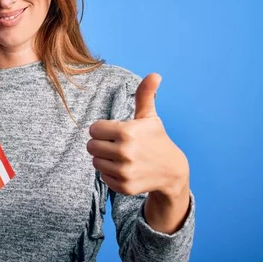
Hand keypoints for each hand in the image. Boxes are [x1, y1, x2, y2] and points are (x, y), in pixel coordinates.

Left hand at [87, 73, 188, 198]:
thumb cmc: (156, 139)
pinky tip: (124, 168)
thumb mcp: (149, 117)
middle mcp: (125, 152)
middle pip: (91, 146)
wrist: (172, 171)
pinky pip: (103, 176)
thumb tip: (154, 74)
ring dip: (104, 158)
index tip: (114, 131)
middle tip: (115, 144)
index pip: (94, 129)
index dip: (102, 129)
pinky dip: (110, 173)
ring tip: (120, 156)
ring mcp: (125, 171)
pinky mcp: (124, 186)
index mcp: (127, 132)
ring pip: (95, 161)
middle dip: (101, 144)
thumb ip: (145, 94)